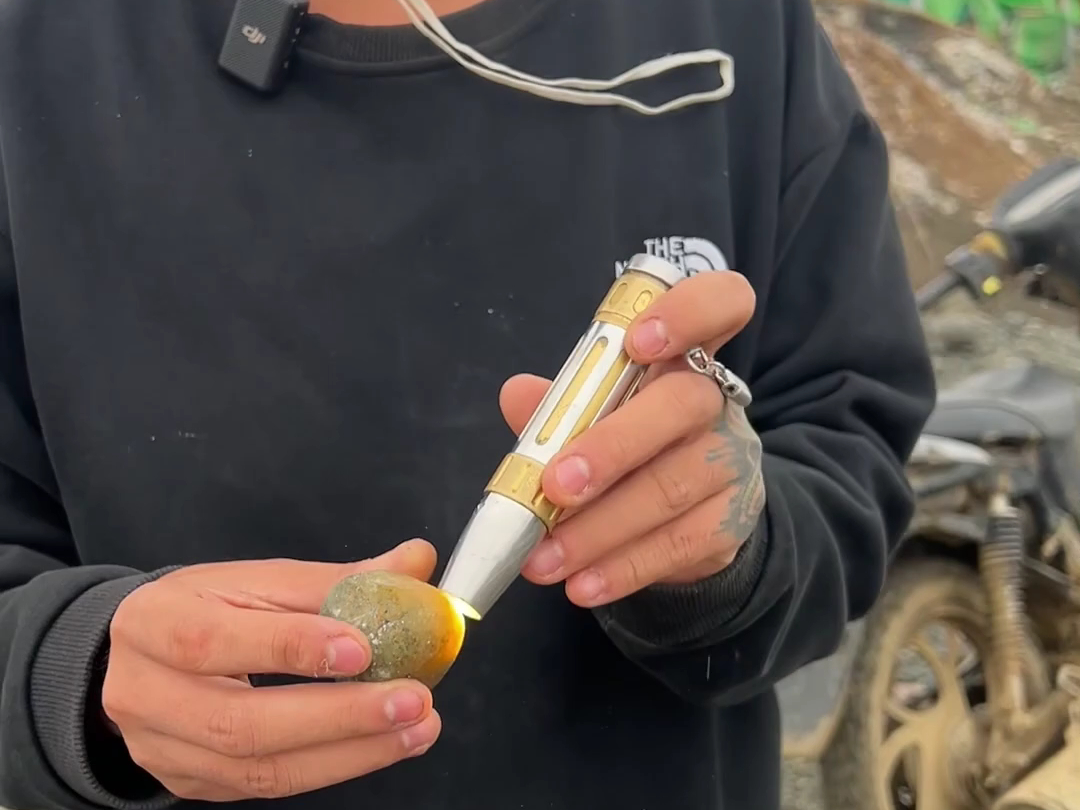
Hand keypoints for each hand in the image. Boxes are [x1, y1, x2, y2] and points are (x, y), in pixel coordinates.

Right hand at [102, 540, 442, 801]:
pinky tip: (383, 746)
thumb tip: (416, 561)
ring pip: (258, 769)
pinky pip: (266, 787)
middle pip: (240, 722)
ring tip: (417, 728)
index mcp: (153, 622)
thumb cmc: (205, 610)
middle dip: (338, 716)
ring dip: (351, 753)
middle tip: (413, 700)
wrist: (134, 658)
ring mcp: (162, 750)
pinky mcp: (189, 784)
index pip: (213, 641)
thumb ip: (335, 578)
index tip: (363, 648)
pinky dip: (333, 767)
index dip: (291, 647)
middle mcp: (144, 694)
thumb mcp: (256, 580)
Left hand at [501, 270, 764, 606]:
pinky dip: (623, 568)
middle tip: (554, 485)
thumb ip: (561, 405)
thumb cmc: (634, 447)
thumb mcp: (597, 416)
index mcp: (684, 356)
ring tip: (542, 558)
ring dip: (599, 528)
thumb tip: (516, 394)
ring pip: (672, 487)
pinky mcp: (731, 524)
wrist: (694, 516)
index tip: (638, 342)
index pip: (721, 304)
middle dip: (613, 446)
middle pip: (683, 405)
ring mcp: (732, 463)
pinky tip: (580, 586)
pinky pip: (679, 546)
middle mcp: (717, 403)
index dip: (689, 312)